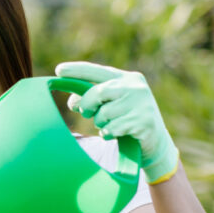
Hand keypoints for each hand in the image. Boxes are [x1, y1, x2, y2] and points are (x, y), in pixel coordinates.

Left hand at [55, 61, 178, 183]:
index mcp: (126, 78)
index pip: (97, 72)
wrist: (155, 142)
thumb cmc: (126, 120)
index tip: (58, 70)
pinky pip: (113, 128)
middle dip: (86, 105)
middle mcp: (136, 87)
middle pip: (98, 93)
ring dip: (100, 123)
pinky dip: (108, 134)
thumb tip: (73, 102)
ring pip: (104, 113)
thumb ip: (94, 98)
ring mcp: (142, 103)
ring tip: (109, 126)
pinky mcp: (144, 121)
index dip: (77, 70)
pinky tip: (117, 134)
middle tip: (85, 112)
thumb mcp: (111, 104)